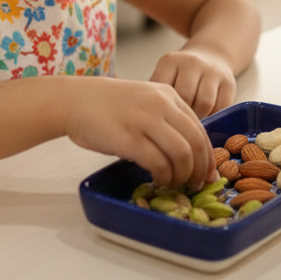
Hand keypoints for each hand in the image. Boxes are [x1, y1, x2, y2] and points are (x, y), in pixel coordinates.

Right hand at [64, 77, 215, 188]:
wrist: (73, 101)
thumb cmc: (105, 105)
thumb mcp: (143, 100)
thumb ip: (164, 118)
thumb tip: (186, 153)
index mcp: (168, 94)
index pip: (200, 128)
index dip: (207, 156)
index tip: (208, 174)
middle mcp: (161, 105)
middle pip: (196, 143)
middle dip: (199, 170)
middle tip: (195, 184)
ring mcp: (145, 120)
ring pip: (182, 154)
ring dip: (182, 175)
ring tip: (173, 183)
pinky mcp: (129, 138)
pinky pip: (158, 163)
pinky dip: (163, 177)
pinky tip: (157, 180)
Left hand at [150, 47, 235, 120]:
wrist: (211, 55)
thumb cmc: (181, 74)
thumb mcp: (165, 75)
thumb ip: (159, 94)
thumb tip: (155, 121)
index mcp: (170, 61)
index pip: (163, 90)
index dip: (163, 108)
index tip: (162, 117)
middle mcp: (192, 62)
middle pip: (185, 97)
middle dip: (181, 114)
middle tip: (178, 124)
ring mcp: (212, 71)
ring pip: (204, 104)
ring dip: (198, 118)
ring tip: (192, 121)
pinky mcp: (229, 82)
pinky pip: (221, 107)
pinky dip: (213, 117)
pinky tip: (206, 116)